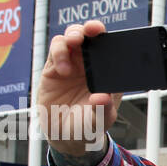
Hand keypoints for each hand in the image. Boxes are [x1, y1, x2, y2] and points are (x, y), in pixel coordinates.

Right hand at [37, 20, 120, 155]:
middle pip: (91, 37)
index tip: (110, 35)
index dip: (111, 38)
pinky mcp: (54, 67)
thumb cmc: (88, 127)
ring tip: (74, 44)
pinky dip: (59, 52)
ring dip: (73, 35)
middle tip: (91, 30)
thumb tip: (102, 98)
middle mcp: (92, 66)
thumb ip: (102, 109)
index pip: (112, 49)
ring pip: (72, 37)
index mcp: (109, 74)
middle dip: (91, 28)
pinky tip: (63, 69)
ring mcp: (73, 64)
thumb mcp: (99, 121)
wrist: (65, 137)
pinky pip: (56, 49)